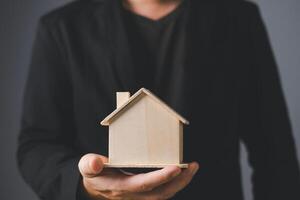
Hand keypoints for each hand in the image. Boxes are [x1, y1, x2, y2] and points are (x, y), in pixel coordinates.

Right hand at [78, 154, 198, 199]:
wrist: (94, 189)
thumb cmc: (92, 175)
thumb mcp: (86, 167)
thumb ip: (89, 164)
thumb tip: (97, 163)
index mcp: (120, 187)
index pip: (143, 184)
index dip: (160, 178)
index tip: (176, 167)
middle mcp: (132, 196)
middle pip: (161, 193)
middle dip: (179, 181)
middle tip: (192, 166)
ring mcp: (139, 198)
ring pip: (164, 195)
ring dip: (181, 183)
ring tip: (192, 168)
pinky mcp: (144, 195)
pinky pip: (163, 193)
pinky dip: (175, 184)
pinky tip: (182, 174)